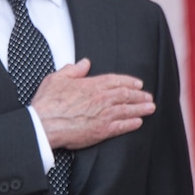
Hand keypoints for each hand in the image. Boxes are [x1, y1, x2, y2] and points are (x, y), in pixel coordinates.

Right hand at [30, 58, 154, 150]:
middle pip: (126, 94)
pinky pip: (122, 126)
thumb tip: (84, 63)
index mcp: (91, 85)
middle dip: (139, 95)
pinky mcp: (102, 130)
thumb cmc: (48, 103)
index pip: (116, 80)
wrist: (44, 124)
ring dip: (141, 108)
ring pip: (128, 109)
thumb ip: (73, 70)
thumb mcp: (57, 78)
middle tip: (148, 96)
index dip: (129, 81)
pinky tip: (139, 122)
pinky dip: (132, 123)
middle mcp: (101, 99)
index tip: (138, 83)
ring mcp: (103, 115)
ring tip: (150, 107)